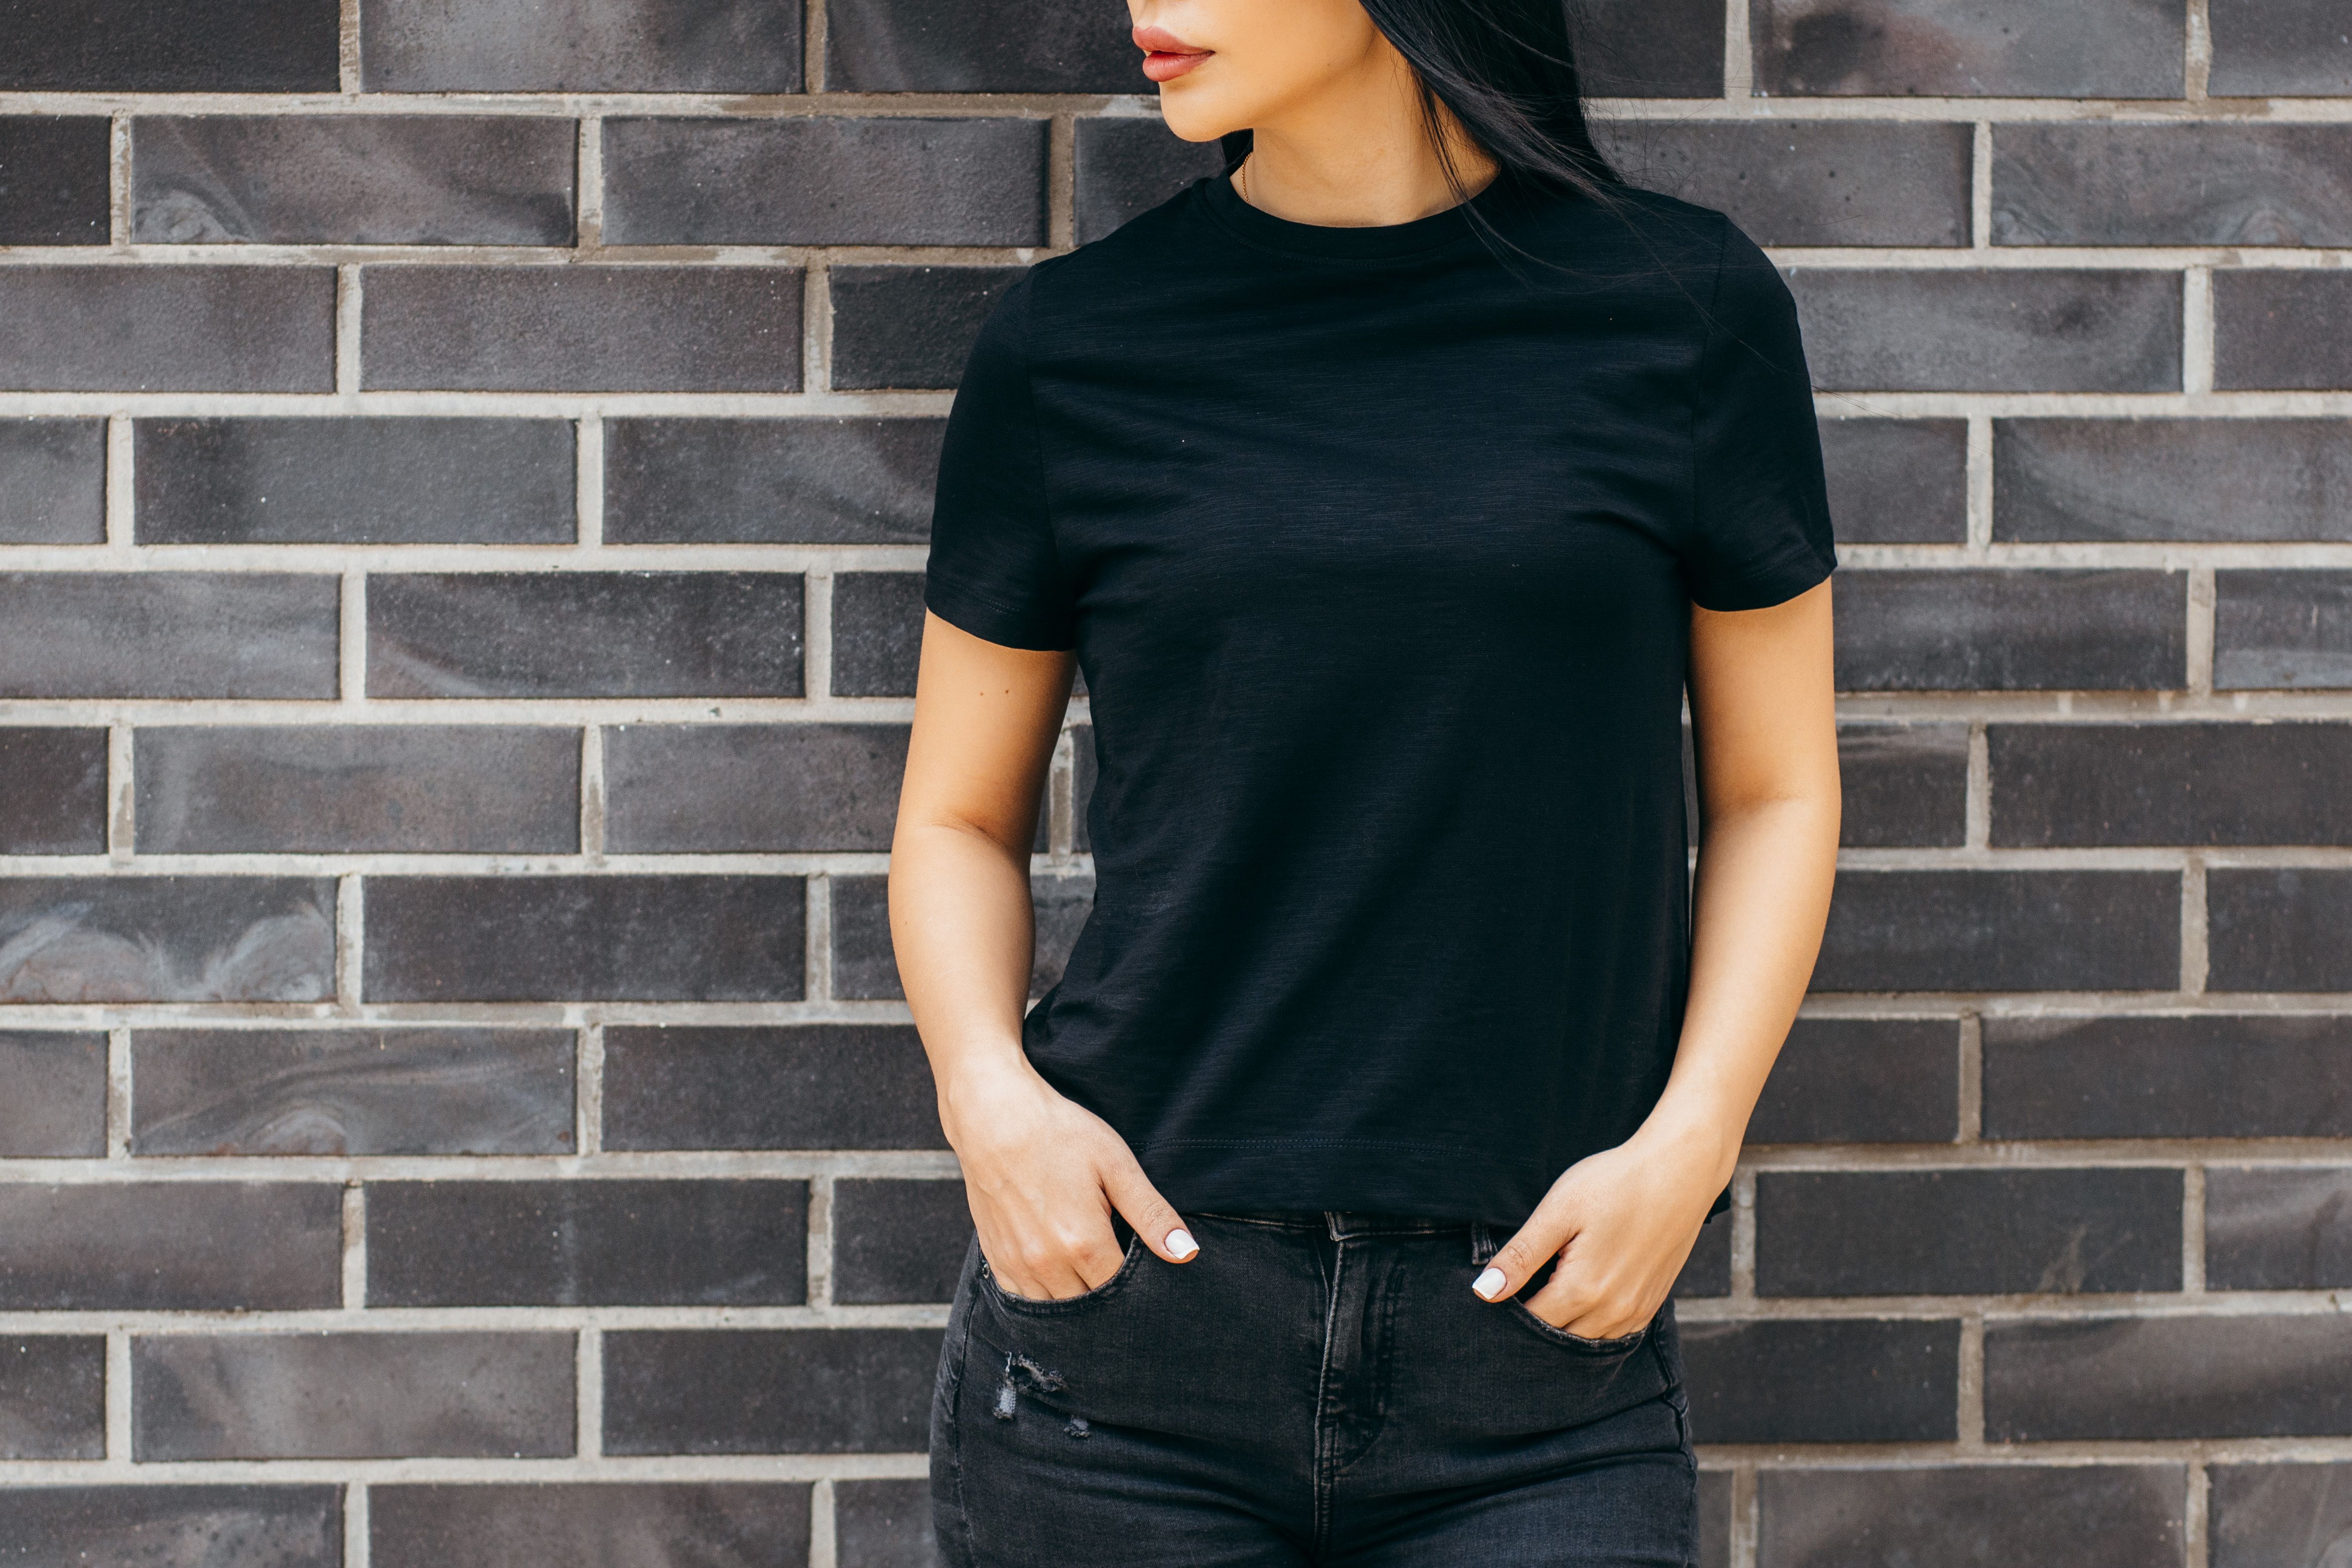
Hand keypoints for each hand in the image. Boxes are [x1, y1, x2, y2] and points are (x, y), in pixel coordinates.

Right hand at [942, 1061, 1199, 1300]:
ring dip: (1076, 1296)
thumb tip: (1186, 1252)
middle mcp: (1048, 1264)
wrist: (994, 1118)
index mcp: (1084, 1244)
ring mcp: (1018, 1265)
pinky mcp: (996, 1259)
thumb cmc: (1059, 1135)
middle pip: (1090, 1307)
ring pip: (1056, 1308)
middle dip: (1108, 1294)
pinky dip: (1044, 1293)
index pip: (1122, 1292)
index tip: (1141, 1267)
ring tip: (1087, 1266)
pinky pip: (1025, 1299)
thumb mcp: (1116, 1166)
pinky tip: (1056, 1268)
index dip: (1137, 1286)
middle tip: (1114, 1262)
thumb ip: (1151, 1215)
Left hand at [1470, 1120, 1724, 1337]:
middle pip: (1559, 1338)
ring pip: (1588, 1340)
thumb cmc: (1616, 1182)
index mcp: (1582, 1290)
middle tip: (1522, 1292)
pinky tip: (1582, 1299)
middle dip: (1535, 1324)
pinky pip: (1615, 1333)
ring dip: (1565, 1327)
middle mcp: (1612, 1311)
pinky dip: (1593, 1325)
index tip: (1498, 1294)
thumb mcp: (1558, 1211)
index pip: (1531, 1323)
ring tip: (1549, 1294)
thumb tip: (1484, 1291)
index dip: (1509, 1313)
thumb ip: (1521, 1256)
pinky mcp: (1652, 1303)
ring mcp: (1637, 1311)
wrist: (1680, 1170)